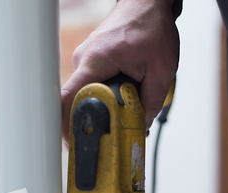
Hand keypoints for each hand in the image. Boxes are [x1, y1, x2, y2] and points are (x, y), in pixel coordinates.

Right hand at [61, 0, 179, 141]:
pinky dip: (104, 97)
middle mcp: (84, 61)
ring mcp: (85, 61)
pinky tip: (118, 100)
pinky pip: (92, 87)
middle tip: (108, 135)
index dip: (66, 125)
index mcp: (96, 61)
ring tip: (120, 113)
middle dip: (93, 122)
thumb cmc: (151, 25)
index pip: (68, 99)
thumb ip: (151, 102)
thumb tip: (141, 126)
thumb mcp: (161, 69)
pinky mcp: (90, 63)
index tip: (74, 143)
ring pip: (87, 96)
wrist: (148, 2)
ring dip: (102, 108)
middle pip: (77, 103)